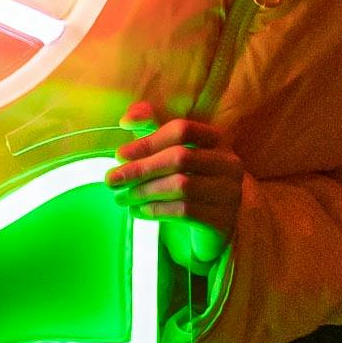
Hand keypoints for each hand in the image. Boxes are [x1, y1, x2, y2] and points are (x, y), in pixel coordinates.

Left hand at [111, 111, 245, 252]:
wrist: (219, 224)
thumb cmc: (190, 181)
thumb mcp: (172, 153)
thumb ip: (153, 130)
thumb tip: (126, 119)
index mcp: (218, 141)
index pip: (183, 130)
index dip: (148, 140)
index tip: (119, 155)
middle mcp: (229, 164)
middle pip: (180, 158)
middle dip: (140, 169)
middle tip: (111, 180)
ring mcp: (230, 193)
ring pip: (180, 186)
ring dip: (143, 191)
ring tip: (120, 197)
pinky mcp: (223, 220)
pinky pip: (184, 211)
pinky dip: (155, 210)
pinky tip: (137, 211)